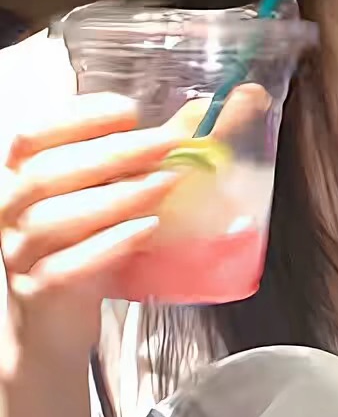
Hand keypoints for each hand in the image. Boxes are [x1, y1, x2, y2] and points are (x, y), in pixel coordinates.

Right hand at [0, 86, 266, 363]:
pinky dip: (108, 245)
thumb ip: (169, 142)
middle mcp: (15, 208)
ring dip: (116, 197)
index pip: (36, 135)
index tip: (130, 111)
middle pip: (49, 172)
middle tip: (168, 144)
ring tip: (166, 183)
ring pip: (53, 219)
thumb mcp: (123, 185)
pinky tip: (146, 230)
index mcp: (27, 173)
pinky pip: (64, 268)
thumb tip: (235, 101)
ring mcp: (22, 252)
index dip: (80, 118)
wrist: (59, 316)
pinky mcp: (39, 292)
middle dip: (114, 153)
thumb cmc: (90, 237)